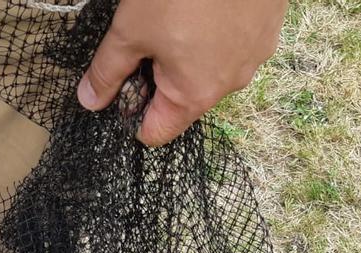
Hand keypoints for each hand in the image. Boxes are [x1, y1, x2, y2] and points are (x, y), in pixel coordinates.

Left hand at [77, 0, 287, 146]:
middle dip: (159, 77)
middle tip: (147, 39)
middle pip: (183, 100)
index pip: (157, 132)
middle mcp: (232, 83)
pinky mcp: (270, 25)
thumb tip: (89, 100)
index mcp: (195, 94)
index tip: (121, 87)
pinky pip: (235, 42)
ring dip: (190, 53)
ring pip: (210, 69)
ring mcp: (256, 53)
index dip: (131, 115)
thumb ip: (107, 71)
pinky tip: (204, 7)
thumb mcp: (130, 31)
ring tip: (178, 17)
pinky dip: (216, 32)